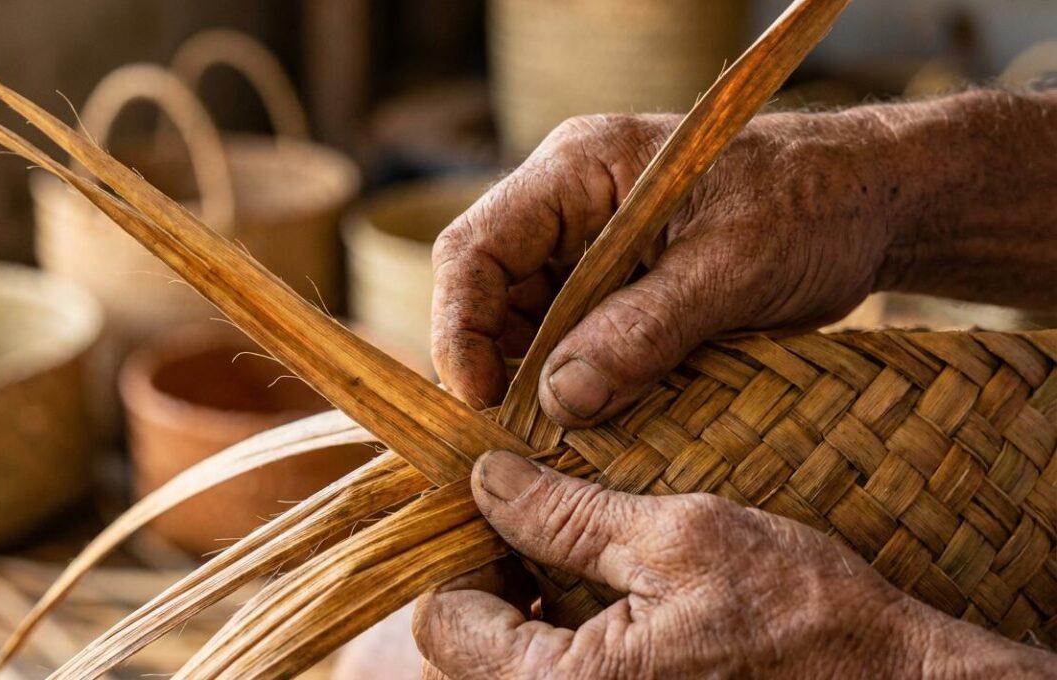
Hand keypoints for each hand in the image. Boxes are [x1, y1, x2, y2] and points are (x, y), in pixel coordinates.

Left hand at [413, 451, 1056, 678]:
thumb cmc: (798, 615)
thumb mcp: (680, 537)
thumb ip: (567, 514)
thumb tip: (486, 477)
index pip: (440, 626)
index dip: (459, 556)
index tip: (502, 512)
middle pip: (460, 658)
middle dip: (484, 585)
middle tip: (532, 528)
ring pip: (502, 671)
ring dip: (515, 612)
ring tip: (568, 555)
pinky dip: (552, 641)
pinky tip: (597, 598)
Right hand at [431, 109, 903, 425]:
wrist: (873, 205)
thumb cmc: (811, 206)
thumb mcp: (730, 269)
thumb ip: (643, 331)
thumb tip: (560, 401)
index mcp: (577, 169)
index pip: (475, 246)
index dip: (462, 326)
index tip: (479, 398)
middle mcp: (568, 204)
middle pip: (489, 291)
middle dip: (496, 364)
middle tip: (516, 438)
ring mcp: (590, 246)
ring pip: (525, 323)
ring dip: (534, 382)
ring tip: (557, 439)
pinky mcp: (617, 286)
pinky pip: (570, 339)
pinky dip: (574, 383)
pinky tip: (593, 422)